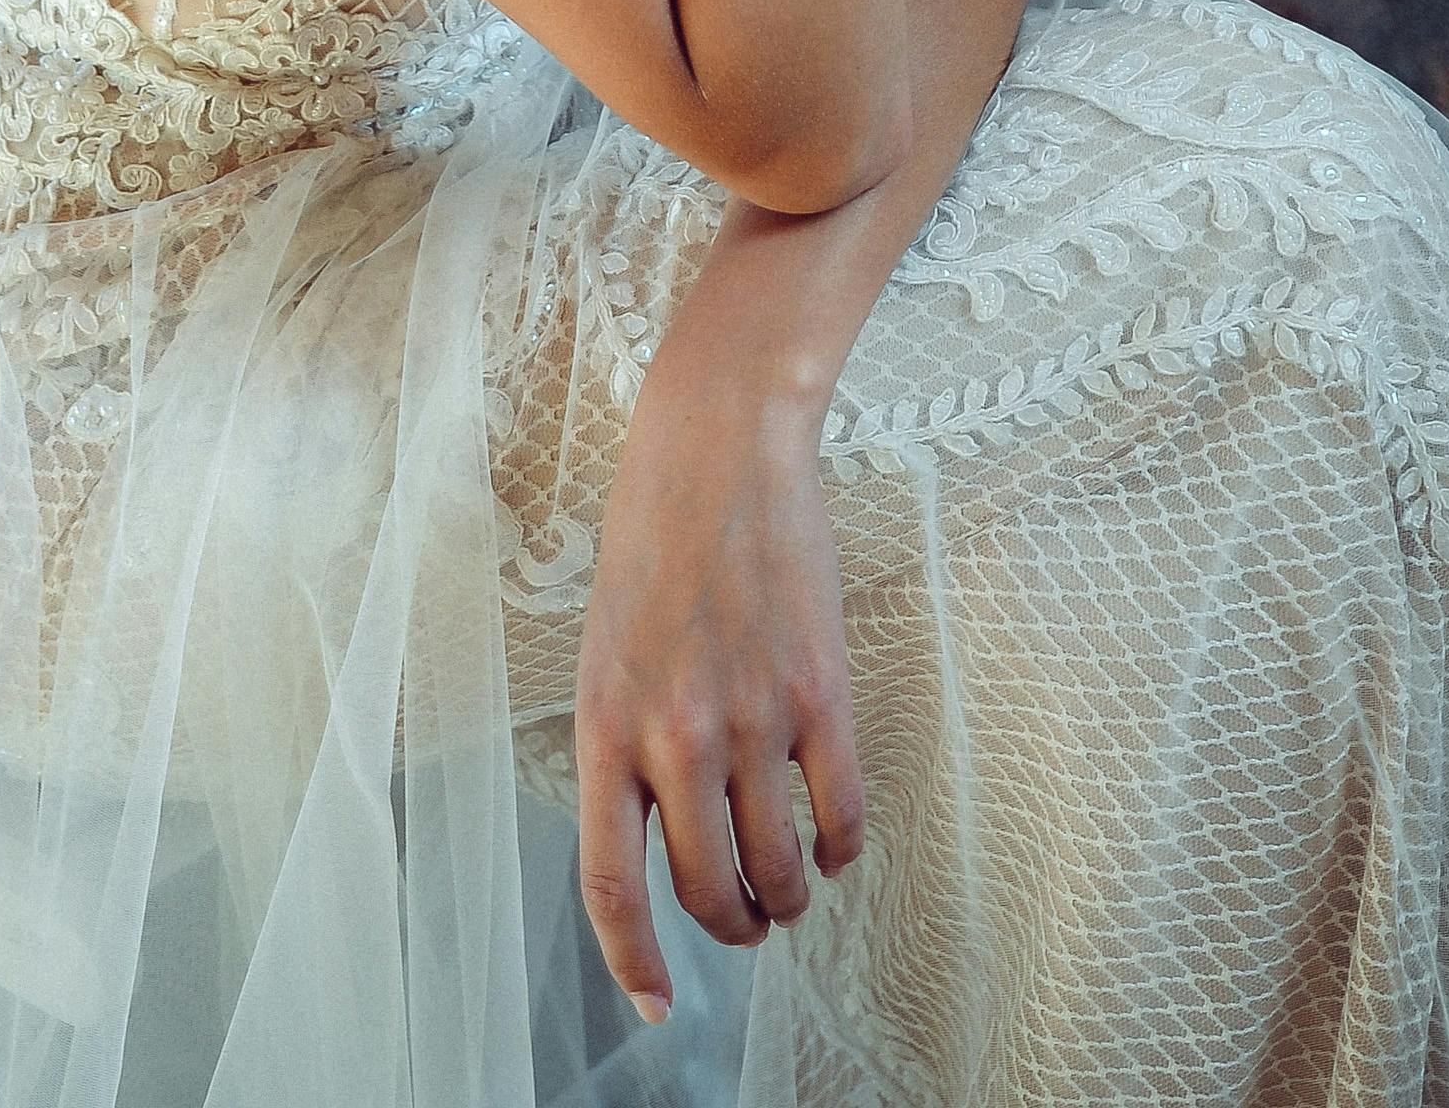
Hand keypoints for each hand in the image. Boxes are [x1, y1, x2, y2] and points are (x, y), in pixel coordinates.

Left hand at [572, 346, 865, 1028]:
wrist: (721, 445)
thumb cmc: (655, 536)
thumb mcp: (606, 645)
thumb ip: (626, 738)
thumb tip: (656, 833)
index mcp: (606, 723)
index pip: (611, 882)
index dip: (633, 960)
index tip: (657, 1004)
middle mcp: (675, 734)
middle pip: (705, 889)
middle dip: (729, 927)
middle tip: (744, 925)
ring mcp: (752, 716)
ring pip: (778, 865)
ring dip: (787, 897)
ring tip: (789, 891)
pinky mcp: (820, 692)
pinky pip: (841, 813)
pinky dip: (842, 850)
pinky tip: (836, 847)